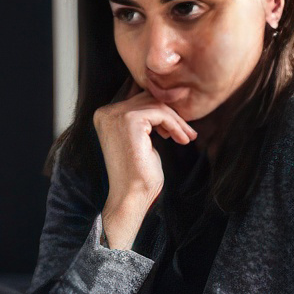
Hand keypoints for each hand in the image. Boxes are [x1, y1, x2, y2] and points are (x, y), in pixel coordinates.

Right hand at [87, 98, 189, 247]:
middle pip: (148, 99)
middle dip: (171, 115)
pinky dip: (175, 125)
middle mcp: (106, 112)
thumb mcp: (140, 140)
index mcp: (105, 116)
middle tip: (187, 132)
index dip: (162, 113)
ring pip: (157, 105)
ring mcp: (115, 115)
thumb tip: (162, 104)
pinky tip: (182, 139)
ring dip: (177, 121)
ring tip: (187, 138)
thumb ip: (144, 121)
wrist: (131, 194)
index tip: (176, 129)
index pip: (139, 101)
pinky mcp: (129, 120)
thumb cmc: (137, 173)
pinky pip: (161, 113)